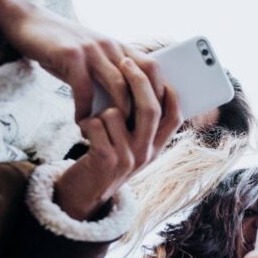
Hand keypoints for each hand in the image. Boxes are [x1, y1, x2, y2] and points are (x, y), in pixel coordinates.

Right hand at [0, 0, 164, 119]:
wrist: (27, 21)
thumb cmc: (60, 46)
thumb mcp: (91, 57)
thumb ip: (109, 75)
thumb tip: (125, 108)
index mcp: (119, 47)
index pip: (152, 68)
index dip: (160, 93)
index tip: (157, 119)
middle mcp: (111, 46)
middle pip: (141, 80)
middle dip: (143, 110)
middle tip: (137, 135)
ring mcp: (92, 49)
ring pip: (118, 86)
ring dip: (116, 114)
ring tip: (110, 134)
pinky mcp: (71, 55)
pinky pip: (84, 88)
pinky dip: (85, 110)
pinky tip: (80, 122)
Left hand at [53, 57, 180, 219]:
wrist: (83, 195)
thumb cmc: (105, 160)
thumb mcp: (131, 146)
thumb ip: (140, 124)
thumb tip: (145, 85)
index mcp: (156, 148)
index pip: (175, 116)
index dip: (169, 92)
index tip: (158, 71)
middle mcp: (146, 154)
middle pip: (150, 108)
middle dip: (137, 80)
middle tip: (124, 61)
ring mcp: (128, 158)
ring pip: (117, 113)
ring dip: (101, 111)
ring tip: (95, 123)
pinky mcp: (106, 160)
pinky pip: (96, 124)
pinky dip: (86, 123)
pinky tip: (84, 133)